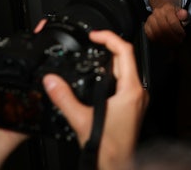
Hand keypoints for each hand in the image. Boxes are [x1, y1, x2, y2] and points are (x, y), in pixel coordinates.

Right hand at [44, 30, 147, 169]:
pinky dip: (112, 74)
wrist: (117, 165)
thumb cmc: (108, 149)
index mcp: (131, 90)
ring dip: (110, 61)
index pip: (125, 52)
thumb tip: (51, 80)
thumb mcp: (80, 120)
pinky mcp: (133, 107)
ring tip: (94, 54)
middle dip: (108, 47)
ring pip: (126, 70)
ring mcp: (137, 100)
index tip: (95, 35)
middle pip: (126, 59)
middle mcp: (138, 93)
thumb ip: (64, 98)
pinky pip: (125, 82)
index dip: (109, 38)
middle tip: (92, 41)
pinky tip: (100, 78)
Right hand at [144, 0, 188, 44]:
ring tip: (173, 43)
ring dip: (166, 41)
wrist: (162, 9)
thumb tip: (184, 14)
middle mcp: (157, 13)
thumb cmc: (174, 14)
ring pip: (157, 34)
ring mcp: (150, 19)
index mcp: (167, 8)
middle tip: (179, 42)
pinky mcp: (146, 26)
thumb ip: (184, 15)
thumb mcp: (181, 13)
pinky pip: (151, 36)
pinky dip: (159, 42)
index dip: (178, 31)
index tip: (183, 35)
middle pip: (164, 29)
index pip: (172, 22)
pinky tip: (165, 43)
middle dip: (173, 38)